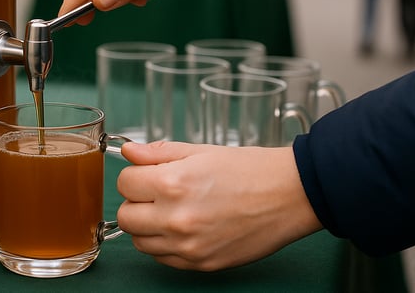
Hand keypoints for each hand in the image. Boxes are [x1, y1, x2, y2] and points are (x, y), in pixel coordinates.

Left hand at [116, 141, 322, 270]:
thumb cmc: (249, 170)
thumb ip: (157, 153)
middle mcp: (176, 218)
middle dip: (136, 202)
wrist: (289, 195)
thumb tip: (129, 152)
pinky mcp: (201, 264)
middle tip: (156, 193)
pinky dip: (166, 245)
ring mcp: (188, 245)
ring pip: (140, 242)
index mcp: (173, 183)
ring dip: (148, 226)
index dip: (135, 176)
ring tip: (172, 211)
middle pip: (125, 217)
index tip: (147, 174)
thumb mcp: (199, 151)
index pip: (124, 183)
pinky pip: (163, 259)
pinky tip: (185, 228)